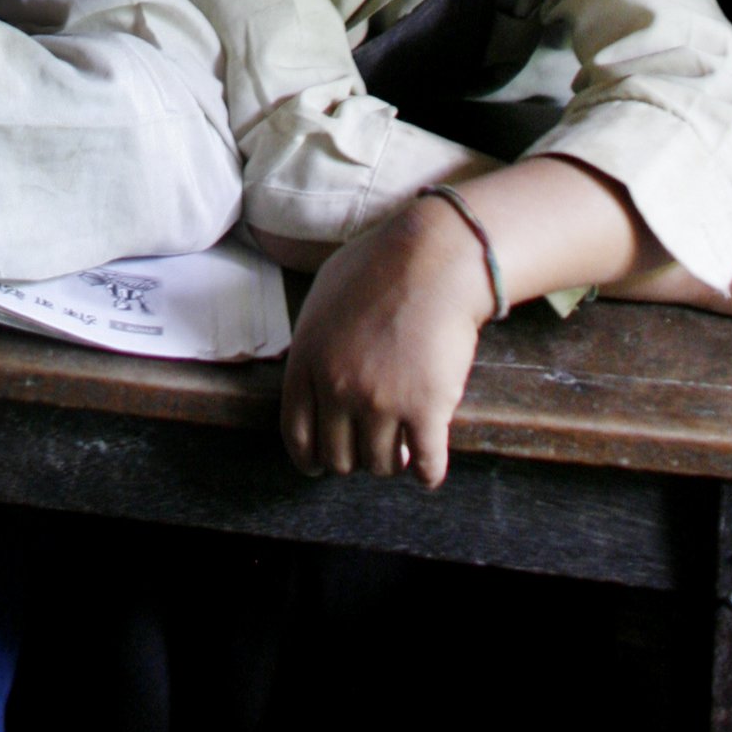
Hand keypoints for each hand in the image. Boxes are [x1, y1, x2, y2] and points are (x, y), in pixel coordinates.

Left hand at [280, 193, 492, 487]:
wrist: (435, 258)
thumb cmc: (380, 265)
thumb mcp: (324, 297)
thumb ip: (312, 340)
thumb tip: (309, 369)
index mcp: (308, 360)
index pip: (296, 433)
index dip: (308, 457)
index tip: (319, 465)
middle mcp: (338, 387)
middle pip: (338, 457)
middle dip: (354, 458)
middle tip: (370, 446)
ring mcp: (381, 401)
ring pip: (380, 465)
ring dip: (391, 463)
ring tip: (401, 448)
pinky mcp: (425, 409)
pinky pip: (425, 465)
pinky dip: (427, 473)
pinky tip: (428, 467)